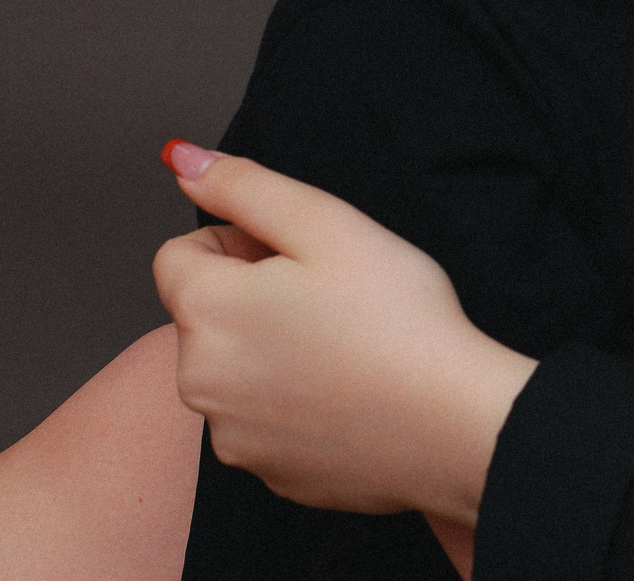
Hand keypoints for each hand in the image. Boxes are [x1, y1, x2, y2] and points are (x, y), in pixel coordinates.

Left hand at [150, 145, 532, 531]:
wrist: (453, 424)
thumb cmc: (399, 319)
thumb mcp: (329, 224)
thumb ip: (246, 187)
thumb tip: (181, 161)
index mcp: (207, 311)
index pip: (180, 254)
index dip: (241, 241)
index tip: (300, 256)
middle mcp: (198, 381)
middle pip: (206, 315)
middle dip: (256, 298)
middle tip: (334, 298)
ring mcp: (231, 434)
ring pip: (236, 370)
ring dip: (273, 352)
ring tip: (348, 347)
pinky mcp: (269, 472)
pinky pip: (266, 420)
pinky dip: (298, 403)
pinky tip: (353, 392)